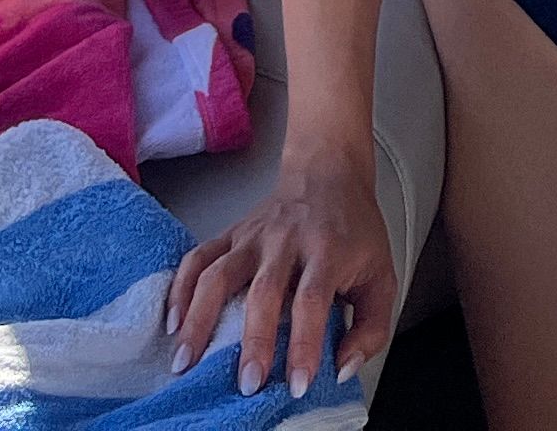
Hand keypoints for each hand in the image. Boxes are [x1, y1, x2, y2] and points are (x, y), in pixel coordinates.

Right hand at [163, 148, 392, 393]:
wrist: (329, 173)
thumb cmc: (355, 233)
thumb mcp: (383, 276)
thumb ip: (371, 329)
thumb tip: (341, 370)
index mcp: (328, 251)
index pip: (312, 300)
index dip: (304, 343)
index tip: (297, 383)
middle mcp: (288, 242)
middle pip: (264, 292)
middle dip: (254, 341)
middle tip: (247, 384)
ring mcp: (254, 236)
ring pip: (219, 275)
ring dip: (199, 319)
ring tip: (186, 362)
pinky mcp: (230, 234)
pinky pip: (198, 258)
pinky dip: (180, 290)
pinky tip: (173, 323)